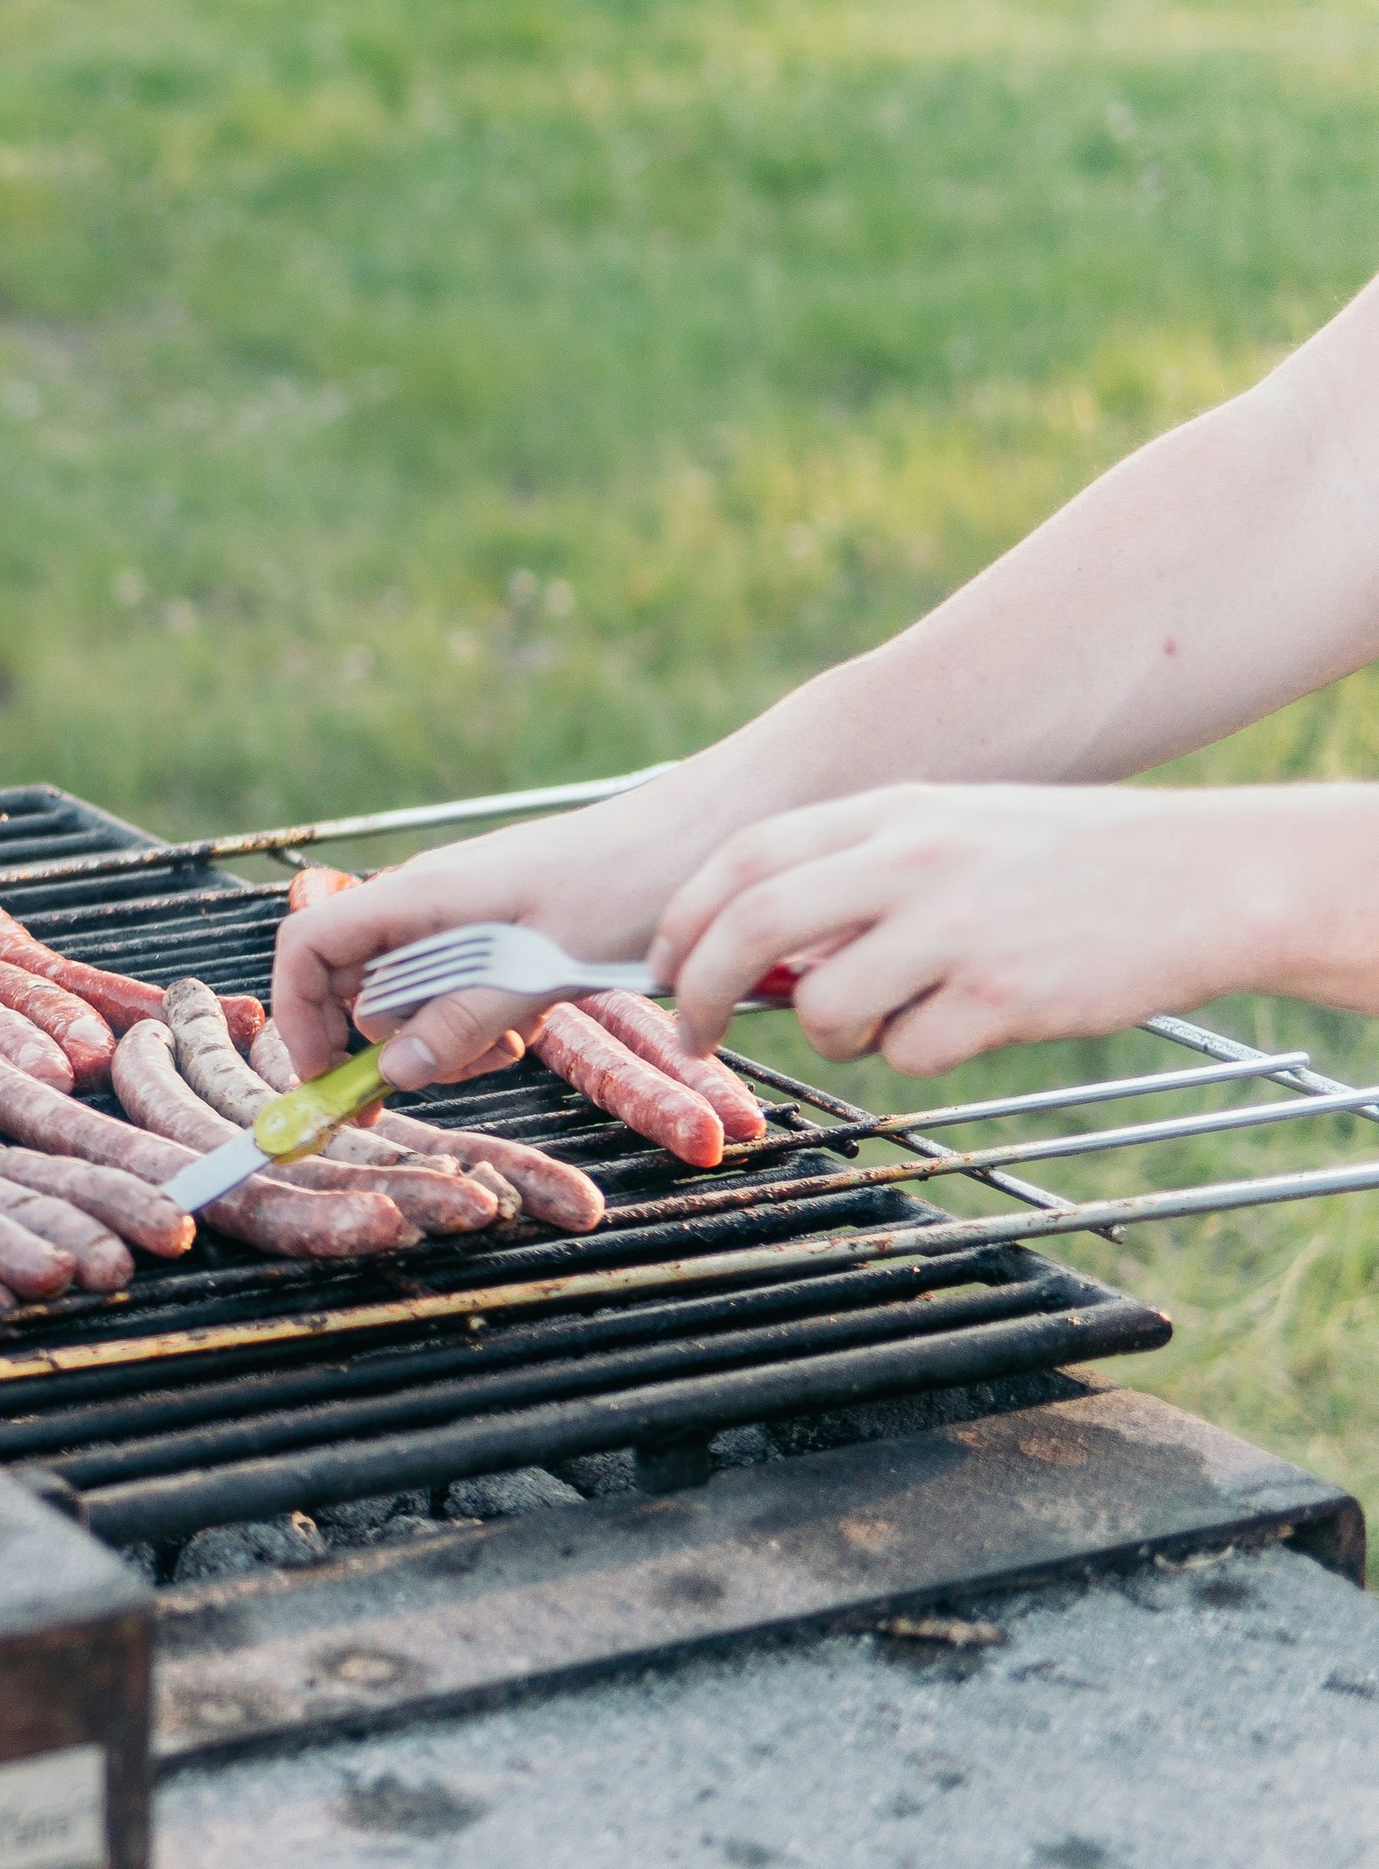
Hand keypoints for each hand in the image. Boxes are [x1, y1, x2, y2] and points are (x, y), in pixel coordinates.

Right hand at [272, 780, 726, 1090]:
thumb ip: (463, 1017)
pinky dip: (478, 1020)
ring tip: (506, 1045)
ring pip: (410, 993)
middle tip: (449, 1074)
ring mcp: (466, 915)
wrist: (713, 832)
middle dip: (384, 1041)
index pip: (310, 945)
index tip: (326, 1076)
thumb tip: (391, 1070)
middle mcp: (429, 902)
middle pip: (356, 981)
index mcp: (422, 895)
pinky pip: (460, 986)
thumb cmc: (633, 876)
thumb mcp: (546, 961)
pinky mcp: (504, 930)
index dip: (298, 1013)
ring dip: (440, 1036)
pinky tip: (529, 1024)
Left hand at [650, 782, 1364, 1074]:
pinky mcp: (1001, 994)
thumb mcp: (954, 827)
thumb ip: (859, 868)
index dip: (684, 916)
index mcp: (892, 813)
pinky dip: (913, 1055)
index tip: (658, 962)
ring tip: (876, 1024)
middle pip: (752, 926)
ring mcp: (955, 926)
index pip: (745, 857)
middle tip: (688, 1033)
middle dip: (698, 989)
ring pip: (823, 1005)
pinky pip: (907, 1051)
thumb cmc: (1071, 860)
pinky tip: (963, 1027)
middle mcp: (911, 860)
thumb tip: (762, 943)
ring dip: (827, 1036)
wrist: (1209, 879)